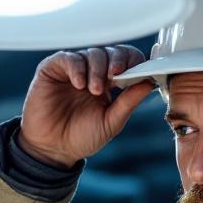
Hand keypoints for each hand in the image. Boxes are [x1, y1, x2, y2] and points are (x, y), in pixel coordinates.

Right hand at [18, 45, 155, 168]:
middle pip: (111, 52)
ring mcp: (73, 70)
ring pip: (92, 53)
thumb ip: (128, 102)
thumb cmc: (81, 137)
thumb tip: (150, 83)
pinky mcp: (53, 69)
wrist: (52, 149)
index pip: (126, 61)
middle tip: (115, 76)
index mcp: (110, 83)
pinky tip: (79, 84)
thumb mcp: (111, 122)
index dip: (133, 62)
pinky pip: (68, 58)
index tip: (137, 72)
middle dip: (117, 62)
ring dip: (97, 69)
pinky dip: (77, 68)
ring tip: (94, 90)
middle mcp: (92, 73)